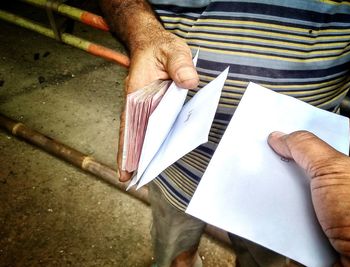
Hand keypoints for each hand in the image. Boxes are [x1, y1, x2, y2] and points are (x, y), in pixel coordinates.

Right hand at [118, 30, 198, 181]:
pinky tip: (154, 150)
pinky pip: (150, 124)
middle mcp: (137, 101)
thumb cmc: (160, 48)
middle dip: (130, 154)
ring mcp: (143, 105)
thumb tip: (188, 82)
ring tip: (140, 173)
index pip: (130, 122)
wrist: (152, 43)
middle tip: (129, 179)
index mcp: (137, 91)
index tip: (125, 166)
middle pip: (132, 131)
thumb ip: (180, 64)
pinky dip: (149, 138)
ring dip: (139, 149)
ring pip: (140, 130)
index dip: (128, 145)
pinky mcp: (151, 105)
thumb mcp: (173, 51)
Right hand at [267, 131, 349, 265]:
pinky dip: (280, 221)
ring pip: (293, 202)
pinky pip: (289, 226)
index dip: (298, 145)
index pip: (320, 153)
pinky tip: (276, 216)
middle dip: (284, 172)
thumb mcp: (336, 169)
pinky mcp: (314, 240)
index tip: (276, 140)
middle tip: (268, 165)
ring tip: (270, 192)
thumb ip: (308, 148)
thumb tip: (281, 137)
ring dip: (280, 199)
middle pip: (303, 177)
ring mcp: (328, 220)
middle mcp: (342, 197)